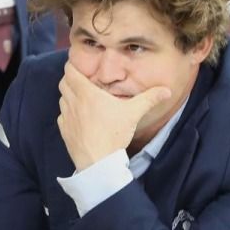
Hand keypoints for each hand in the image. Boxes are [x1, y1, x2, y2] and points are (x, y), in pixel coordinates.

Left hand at [57, 62, 171, 170]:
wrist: (99, 163)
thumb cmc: (114, 134)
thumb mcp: (134, 113)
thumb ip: (149, 99)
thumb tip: (167, 90)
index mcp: (87, 93)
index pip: (70, 71)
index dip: (73, 66)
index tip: (81, 67)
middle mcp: (73, 102)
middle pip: (63, 83)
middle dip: (71, 79)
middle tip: (83, 81)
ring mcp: (66, 117)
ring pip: (62, 99)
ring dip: (69, 96)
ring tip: (82, 99)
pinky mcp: (64, 131)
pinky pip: (62, 116)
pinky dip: (68, 113)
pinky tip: (79, 117)